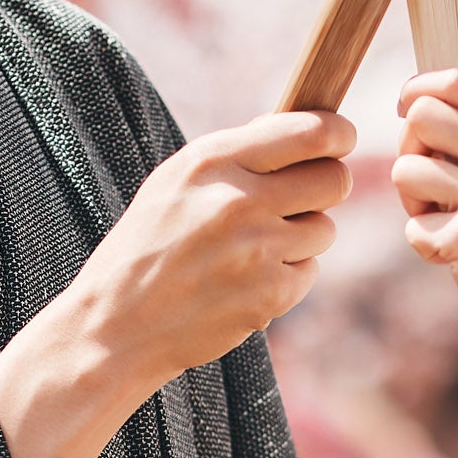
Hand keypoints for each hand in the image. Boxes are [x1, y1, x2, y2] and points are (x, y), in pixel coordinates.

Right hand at [0, 110, 351, 457]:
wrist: (116, 325)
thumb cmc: (147, 246)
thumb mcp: (176, 182)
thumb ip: (237, 155)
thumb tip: (306, 132)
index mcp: (213, 161)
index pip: (311, 132)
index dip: (338, 134)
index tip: (340, 139)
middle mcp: (239, 200)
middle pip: (334, 179)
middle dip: (325, 187)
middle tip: (299, 199)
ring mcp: (258, 250)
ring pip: (324, 228)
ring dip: (301, 237)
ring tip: (251, 248)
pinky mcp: (270, 295)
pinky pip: (309, 270)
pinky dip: (286, 276)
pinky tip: (245, 280)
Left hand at [391, 70, 457, 381]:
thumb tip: (457, 79)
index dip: (420, 88)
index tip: (407, 108)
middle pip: (422, 116)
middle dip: (411, 147)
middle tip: (429, 183)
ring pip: (405, 169)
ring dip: (413, 202)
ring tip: (446, 222)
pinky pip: (412, 227)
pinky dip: (425, 245)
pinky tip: (457, 258)